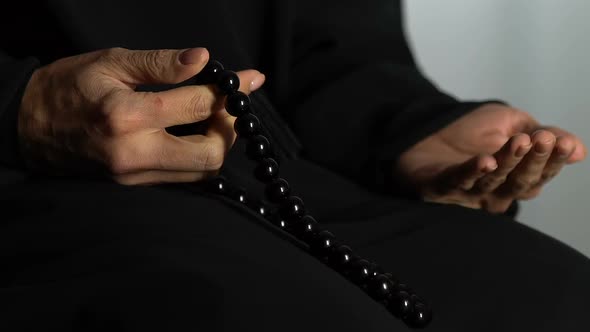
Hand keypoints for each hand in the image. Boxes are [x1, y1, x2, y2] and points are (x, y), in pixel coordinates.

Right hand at [18, 47, 264, 184]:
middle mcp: (135, 153)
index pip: (199, 105)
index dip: (233, 91)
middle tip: (229, 107)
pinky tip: (193, 136)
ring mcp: (135, 175)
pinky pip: (181, 178)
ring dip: (217, 146)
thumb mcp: (110, 62)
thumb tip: (203, 59)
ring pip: (200, 172)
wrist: (28, 127)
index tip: (252, 78)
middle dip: (230, 129)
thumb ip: (160, 63)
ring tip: (212, 119)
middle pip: (210, 154)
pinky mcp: (134, 185)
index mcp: (127, 116)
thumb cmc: (67, 87)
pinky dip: (197, 158)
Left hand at [395, 103, 586, 212]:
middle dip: (534, 161)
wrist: (424, 133)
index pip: (541, 174)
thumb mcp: (511, 124)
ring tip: (519, 141)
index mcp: (515, 180)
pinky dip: (472, 172)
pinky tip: (485, 160)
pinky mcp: (440, 189)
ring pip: (493, 182)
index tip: (563, 143)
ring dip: (508, 162)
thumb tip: (578, 149)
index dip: (553, 160)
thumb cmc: (470, 133)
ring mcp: (467, 193)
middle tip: (543, 139)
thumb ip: (542, 135)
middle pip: (520, 182)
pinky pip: (458, 182)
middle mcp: (495, 193)